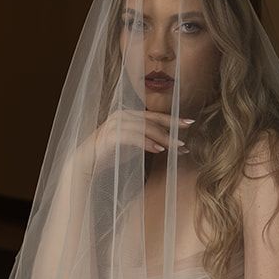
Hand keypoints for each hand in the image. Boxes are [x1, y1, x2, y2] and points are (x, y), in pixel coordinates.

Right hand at [75, 111, 193, 175]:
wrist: (87, 163)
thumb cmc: (111, 155)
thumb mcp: (134, 146)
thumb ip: (150, 141)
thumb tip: (172, 145)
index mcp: (130, 115)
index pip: (155, 115)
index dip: (173, 119)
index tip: (190, 123)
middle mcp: (123, 115)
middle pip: (153, 119)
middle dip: (172, 128)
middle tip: (187, 135)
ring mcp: (116, 124)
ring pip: (145, 128)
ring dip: (162, 138)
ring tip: (176, 148)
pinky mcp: (111, 136)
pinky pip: (133, 137)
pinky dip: (147, 143)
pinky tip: (158, 150)